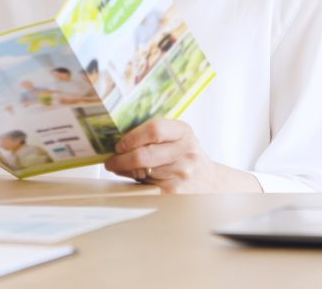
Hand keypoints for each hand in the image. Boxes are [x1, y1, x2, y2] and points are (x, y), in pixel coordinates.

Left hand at [104, 119, 221, 192]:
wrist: (210, 182)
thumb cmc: (187, 158)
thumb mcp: (178, 139)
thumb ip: (153, 138)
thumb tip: (119, 145)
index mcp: (184, 133)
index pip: (155, 129)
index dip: (132, 137)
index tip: (120, 144)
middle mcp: (185, 152)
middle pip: (144, 153)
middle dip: (122, 158)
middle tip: (111, 160)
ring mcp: (181, 173)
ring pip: (141, 171)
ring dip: (125, 170)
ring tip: (121, 168)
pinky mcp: (175, 192)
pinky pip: (146, 186)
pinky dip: (135, 182)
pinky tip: (134, 178)